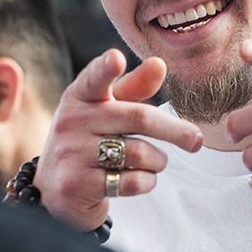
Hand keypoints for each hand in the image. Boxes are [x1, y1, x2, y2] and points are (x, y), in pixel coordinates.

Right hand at [34, 49, 202, 231]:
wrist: (55, 193)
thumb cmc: (88, 142)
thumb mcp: (105, 111)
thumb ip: (133, 89)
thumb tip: (159, 64)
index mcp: (79, 97)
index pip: (94, 79)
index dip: (106, 69)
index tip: (116, 58)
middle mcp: (71, 122)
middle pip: (138, 117)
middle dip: (175, 130)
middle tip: (197, 140)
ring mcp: (71, 154)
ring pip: (139, 152)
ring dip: (158, 160)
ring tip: (155, 162)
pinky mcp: (77, 185)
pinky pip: (131, 181)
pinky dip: (147, 181)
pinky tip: (142, 179)